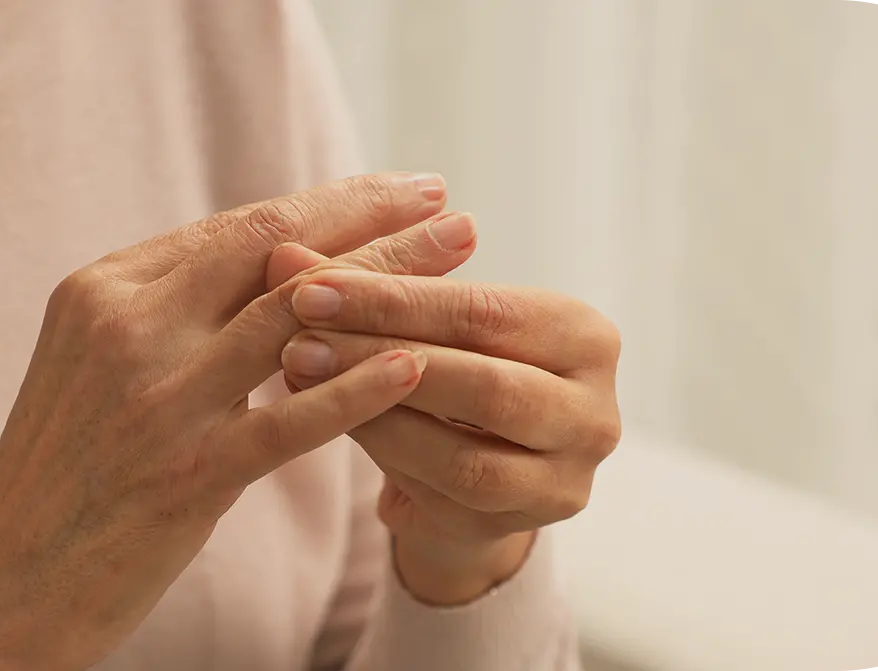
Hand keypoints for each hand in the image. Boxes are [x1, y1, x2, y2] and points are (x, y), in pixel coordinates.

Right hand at [0, 173, 479, 670]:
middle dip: (372, 223)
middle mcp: (127, 326)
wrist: (2, 579)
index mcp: (103, 289)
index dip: (328, 205)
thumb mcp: (95, 364)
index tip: (396, 190)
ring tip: (457, 261)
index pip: (238, 229)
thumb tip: (269, 269)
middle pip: (274, 253)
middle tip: (449, 208)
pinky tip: (416, 365)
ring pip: (292, 320)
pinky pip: (290, 420)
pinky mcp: (184, 473)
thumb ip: (169, 313)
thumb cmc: (61, 474)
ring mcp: (156, 399)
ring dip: (388, 285)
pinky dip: (358, 390)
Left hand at [268, 241, 621, 603]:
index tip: (310, 284)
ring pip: (464, 452)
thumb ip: (365, 287)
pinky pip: (445, 495)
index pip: (484, 310)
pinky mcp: (524, 528)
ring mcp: (566, 479)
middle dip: (379, 355)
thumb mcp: (422, 324)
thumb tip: (282, 252)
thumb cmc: (450, 373)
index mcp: (586, 336)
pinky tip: (328, 425)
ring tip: (301, 375)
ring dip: (374, 413)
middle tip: (296, 335)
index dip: (393, 298)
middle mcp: (595, 412)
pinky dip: (385, 455)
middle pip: (481, 382)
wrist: (472, 470)